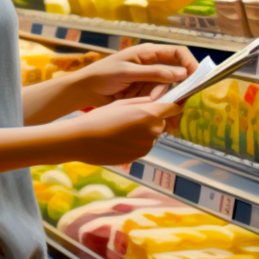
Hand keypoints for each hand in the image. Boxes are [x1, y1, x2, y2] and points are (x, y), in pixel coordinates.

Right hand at [68, 97, 183, 165]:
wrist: (82, 140)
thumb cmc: (100, 118)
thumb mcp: (122, 103)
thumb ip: (142, 102)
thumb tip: (155, 102)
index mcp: (149, 114)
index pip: (173, 108)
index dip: (175, 104)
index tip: (176, 102)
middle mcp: (152, 131)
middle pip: (160, 122)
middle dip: (152, 118)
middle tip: (132, 116)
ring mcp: (147, 146)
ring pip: (151, 134)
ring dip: (143, 131)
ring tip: (122, 129)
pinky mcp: (140, 157)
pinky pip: (143, 145)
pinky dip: (136, 141)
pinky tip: (119, 139)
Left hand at [73, 43, 197, 107]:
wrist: (86, 89)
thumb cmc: (104, 74)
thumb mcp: (128, 72)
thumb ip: (154, 73)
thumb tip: (182, 73)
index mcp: (148, 51)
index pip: (178, 52)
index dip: (190, 63)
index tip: (196, 77)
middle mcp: (152, 62)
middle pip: (174, 73)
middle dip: (169, 86)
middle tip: (155, 96)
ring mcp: (148, 77)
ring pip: (165, 88)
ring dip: (154, 95)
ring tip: (134, 96)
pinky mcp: (144, 90)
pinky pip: (155, 96)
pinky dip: (148, 100)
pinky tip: (133, 100)